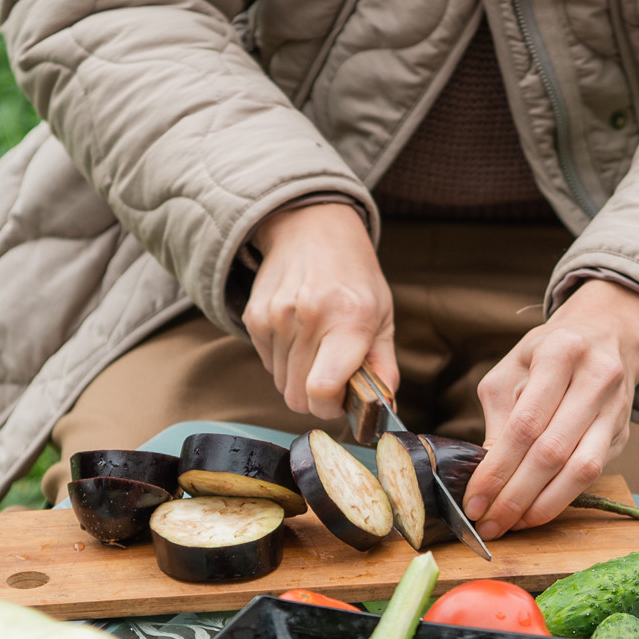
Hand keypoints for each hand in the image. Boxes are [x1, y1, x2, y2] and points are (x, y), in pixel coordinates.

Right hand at [242, 203, 395, 419]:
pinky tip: (298, 335)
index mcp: (348, 320)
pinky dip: (283, 361)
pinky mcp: (255, 317)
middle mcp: (308, 317)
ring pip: (281, 384)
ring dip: (299, 378)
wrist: (311, 230)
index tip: (341, 401)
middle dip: (317, 398)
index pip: (322, 389)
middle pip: (297, 395)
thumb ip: (384, 367)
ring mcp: (276, 317)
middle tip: (333, 377)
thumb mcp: (382, 316)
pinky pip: (268, 364)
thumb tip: (384, 408)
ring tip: (317, 348)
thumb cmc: (354, 277)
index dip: (330, 408)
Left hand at [465, 278, 638, 539]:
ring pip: (581, 470)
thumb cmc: (549, 352)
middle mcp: (596, 379)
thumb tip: (487, 472)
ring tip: (512, 524)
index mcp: (560, 354)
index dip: (498, 469)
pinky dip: (562, 498)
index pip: (525, 424)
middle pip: (552, 452)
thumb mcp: (513, 369)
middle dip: (515, 496)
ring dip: (542, 505)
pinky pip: (594, 473)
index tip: (474, 500)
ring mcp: (616, 408)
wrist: (607, 333)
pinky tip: (536, 511)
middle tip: (488, 523)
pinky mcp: (623, 432)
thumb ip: (499, 417)